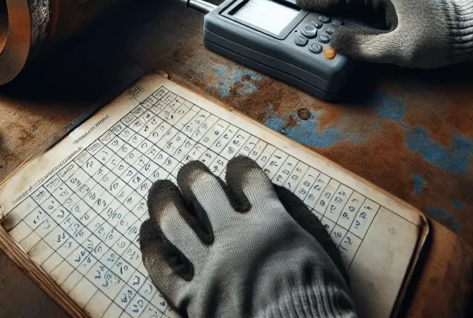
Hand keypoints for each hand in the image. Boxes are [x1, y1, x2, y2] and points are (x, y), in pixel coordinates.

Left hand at [140, 156, 356, 317]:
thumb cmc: (322, 303)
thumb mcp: (323, 254)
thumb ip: (301, 218)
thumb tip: (278, 193)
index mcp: (271, 222)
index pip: (247, 178)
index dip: (239, 168)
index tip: (234, 168)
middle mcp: (235, 238)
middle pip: (202, 189)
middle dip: (194, 175)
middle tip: (190, 172)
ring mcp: (210, 269)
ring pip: (173, 220)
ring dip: (164, 200)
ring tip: (161, 192)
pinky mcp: (192, 301)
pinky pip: (160, 267)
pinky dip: (151, 245)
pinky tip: (149, 233)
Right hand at [297, 0, 472, 67]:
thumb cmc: (438, 38)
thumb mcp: (397, 48)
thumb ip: (363, 46)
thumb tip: (335, 40)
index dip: (318, 0)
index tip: (299, 3)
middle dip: (326, 0)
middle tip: (307, 9)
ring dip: (341, 3)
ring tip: (324, 15)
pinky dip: (356, 6)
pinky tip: (351, 17)